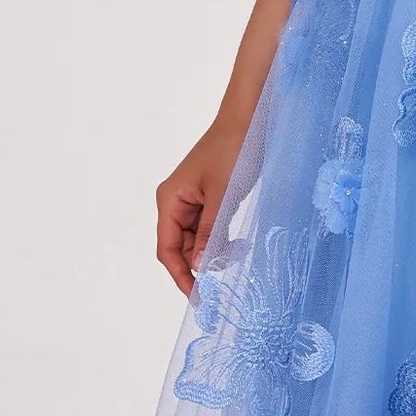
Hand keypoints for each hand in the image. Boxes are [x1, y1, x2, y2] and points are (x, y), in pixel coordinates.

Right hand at [156, 123, 242, 298]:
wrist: (249, 118)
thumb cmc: (233, 149)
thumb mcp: (222, 195)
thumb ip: (210, 232)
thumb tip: (199, 266)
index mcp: (170, 200)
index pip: (167, 249)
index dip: (180, 276)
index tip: (198, 298)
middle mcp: (176, 202)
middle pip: (180, 248)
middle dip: (201, 264)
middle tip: (225, 279)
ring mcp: (192, 201)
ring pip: (197, 240)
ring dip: (215, 251)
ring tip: (238, 252)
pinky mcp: (209, 199)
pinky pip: (210, 228)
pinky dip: (222, 239)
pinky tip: (238, 242)